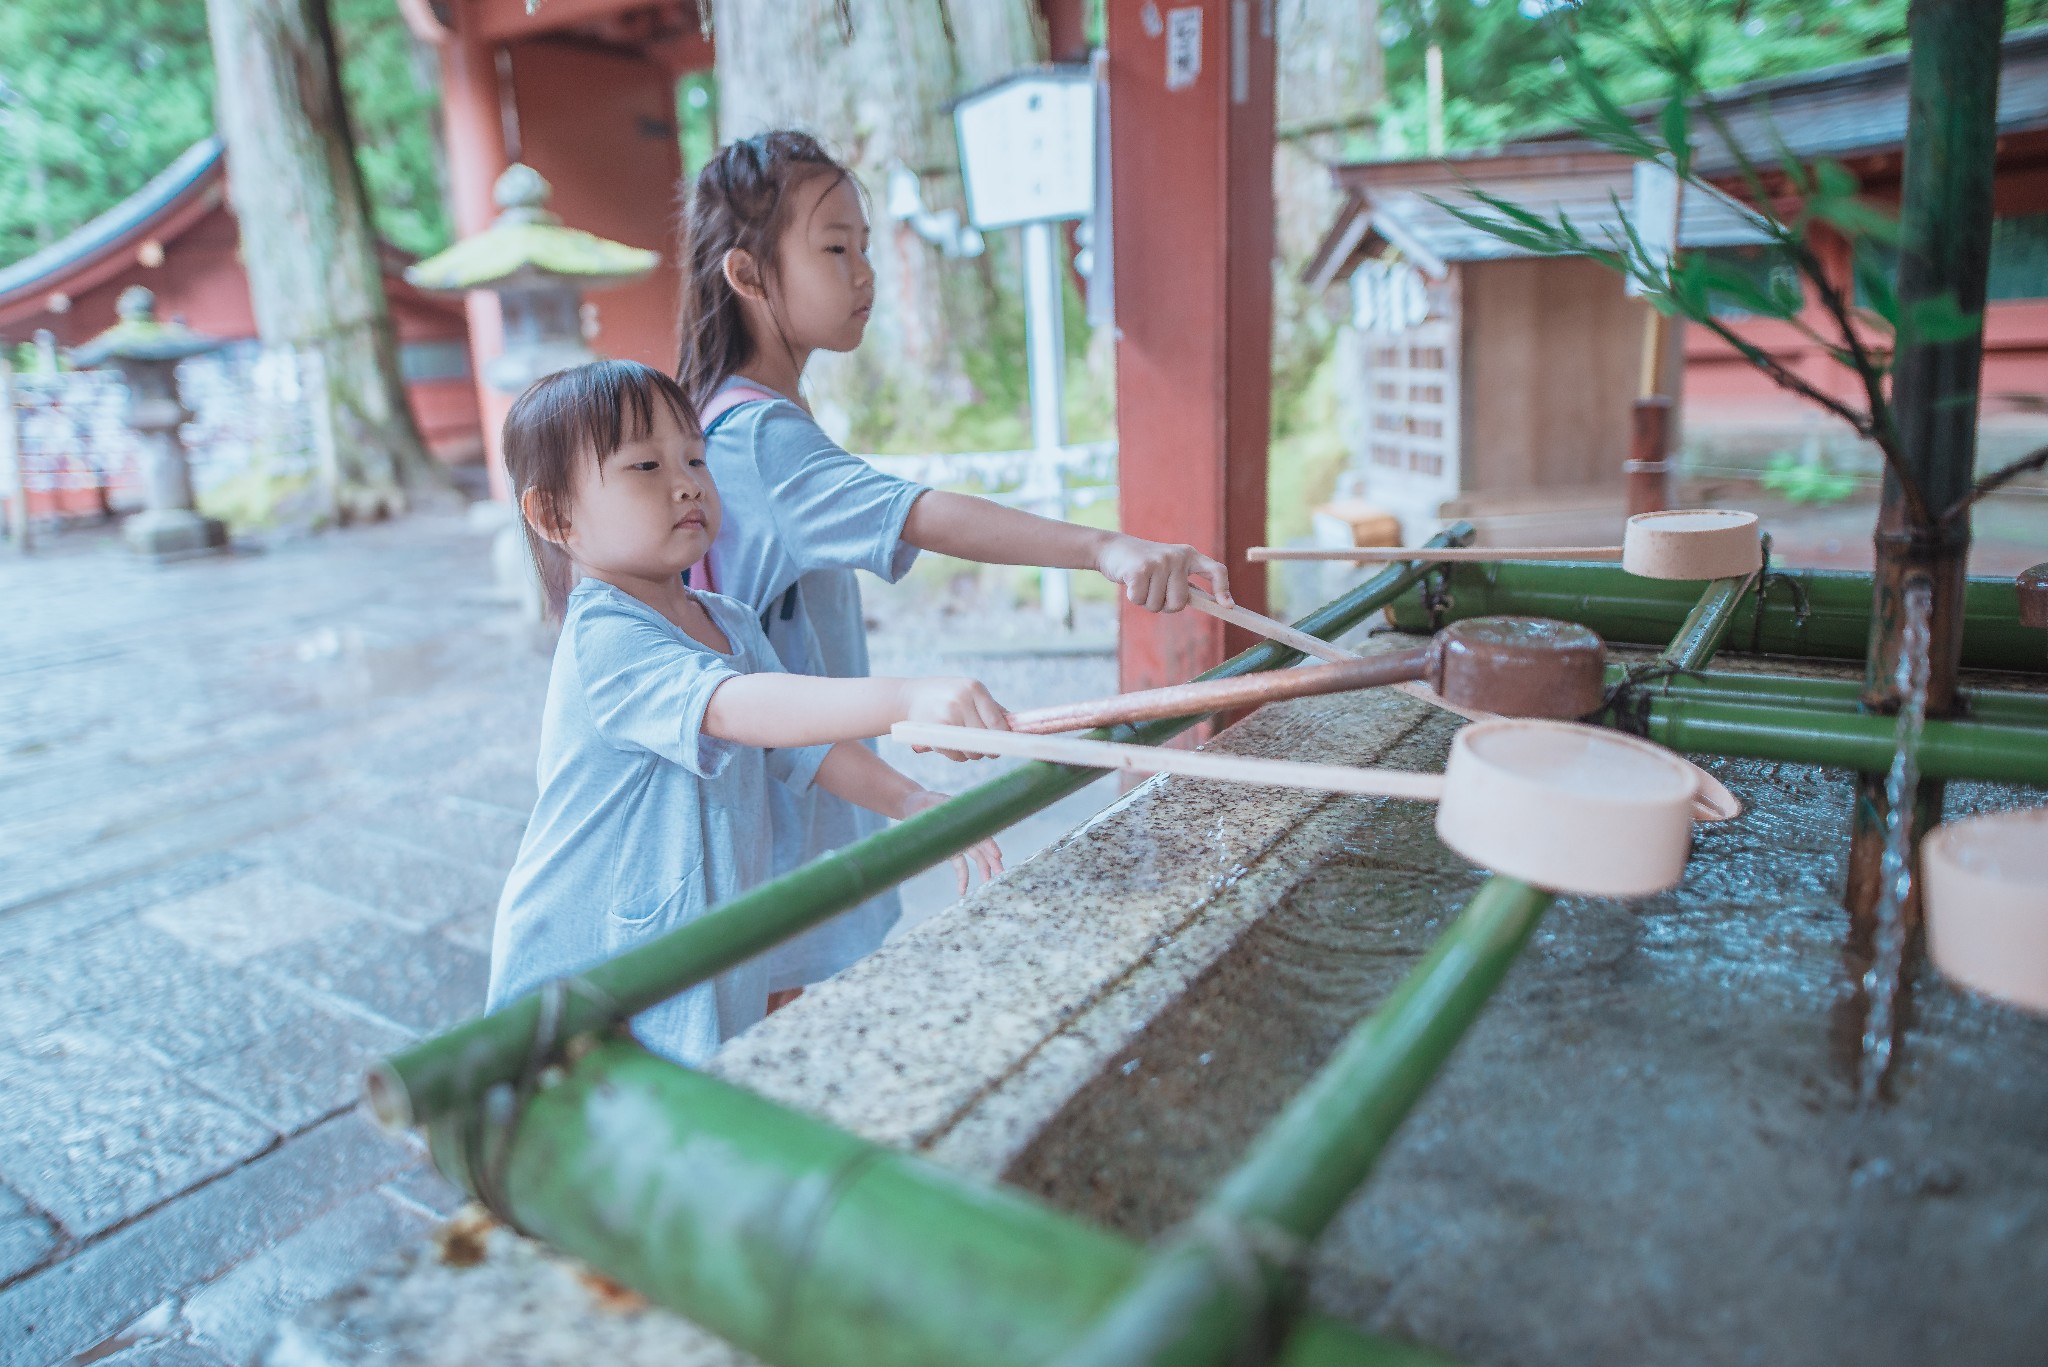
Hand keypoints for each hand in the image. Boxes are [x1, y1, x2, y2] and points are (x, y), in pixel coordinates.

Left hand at [898, 788, 1003, 893]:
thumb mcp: (932, 805)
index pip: (981, 833)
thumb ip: (939, 815)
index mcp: (965, 819)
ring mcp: (960, 842)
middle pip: (983, 847)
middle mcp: (966, 831)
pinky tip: (962, 890)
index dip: (990, 844)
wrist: (916, 805)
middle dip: (993, 860)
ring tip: (987, 883)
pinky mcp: (952, 851)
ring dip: (983, 870)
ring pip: (977, 858)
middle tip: (1000, 873)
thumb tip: (944, 825)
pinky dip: (963, 877)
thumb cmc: (926, 803)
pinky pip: (961, 866)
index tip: (998, 855)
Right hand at [901, 677, 1008, 760]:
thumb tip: (1016, 729)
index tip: (1005, 744)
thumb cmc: (947, 695)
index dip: (1004, 738)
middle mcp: (961, 701)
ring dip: (974, 753)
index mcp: (974, 689)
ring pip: (973, 750)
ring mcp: (946, 717)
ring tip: (967, 742)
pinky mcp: (934, 733)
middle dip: (989, 748)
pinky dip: (959, 756)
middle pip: (987, 739)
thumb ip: (992, 708)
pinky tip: (954, 745)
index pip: (998, 722)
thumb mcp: (969, 692)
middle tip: (987, 747)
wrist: (909, 697)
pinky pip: (957, 756)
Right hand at [1094, 534, 1232, 611]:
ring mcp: (1159, 561)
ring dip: (1146, 601)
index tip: (1226, 607)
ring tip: (1141, 583)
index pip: (1216, 570)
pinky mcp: (1140, 569)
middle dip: (1164, 605)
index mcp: (1189, 556)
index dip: (1223, 589)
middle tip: (1154, 590)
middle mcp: (1177, 556)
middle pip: (1180, 602)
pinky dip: (1133, 597)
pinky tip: (1130, 582)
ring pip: (1158, 605)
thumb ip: (1185, 584)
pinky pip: (1141, 600)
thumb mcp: (1169, 569)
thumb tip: (1212, 605)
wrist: (1112, 548)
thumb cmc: (1144, 565)